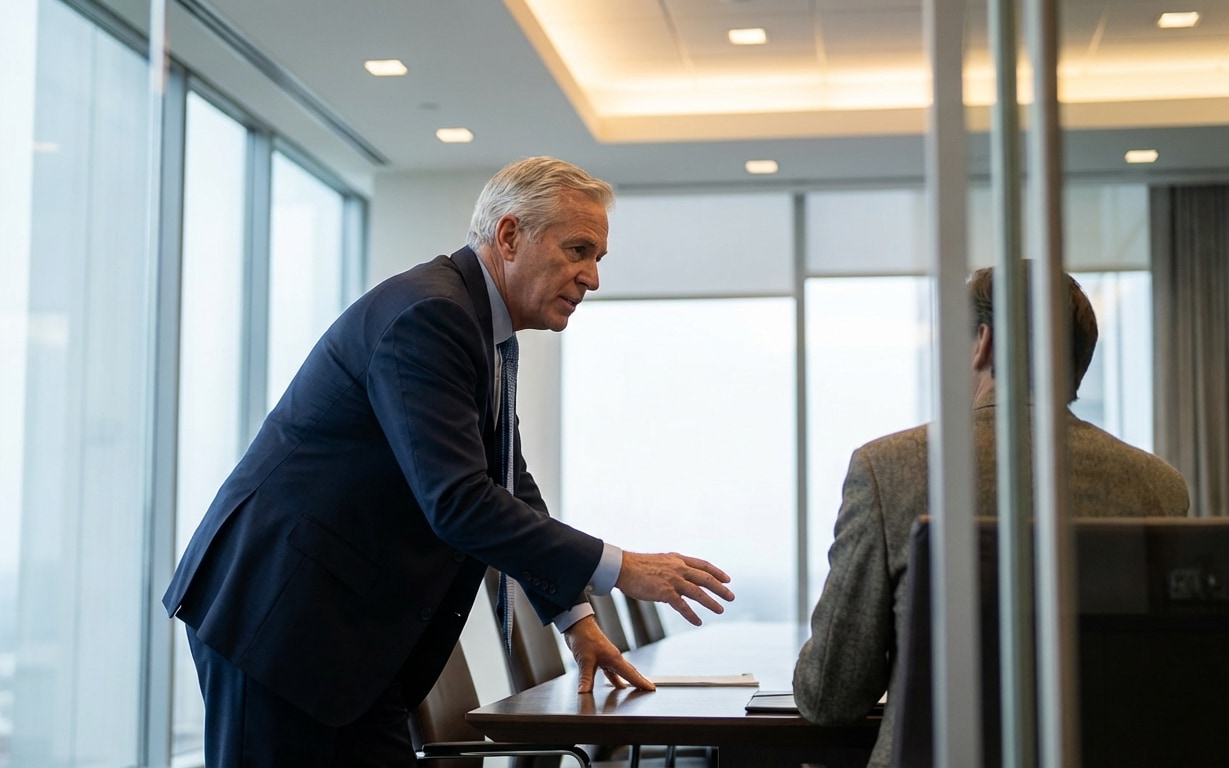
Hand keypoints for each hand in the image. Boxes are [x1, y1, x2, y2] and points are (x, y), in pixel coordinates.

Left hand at [564, 615, 655, 693]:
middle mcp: (614, 658)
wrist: (577, 625)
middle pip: (630, 672)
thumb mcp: (585, 661)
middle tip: (648, 689)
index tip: (651, 688)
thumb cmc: (584, 637)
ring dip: (627, 680)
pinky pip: (611, 671)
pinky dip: (614, 678)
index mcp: (614, 659)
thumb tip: (584, 692)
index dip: (641, 682)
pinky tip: (615, 684)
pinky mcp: (600, 658)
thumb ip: (586, 678)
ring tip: (633, 690)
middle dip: (639, 681)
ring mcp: (608, 657)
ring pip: (621, 672)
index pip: (631, 674)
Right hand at [615, 551, 734, 625]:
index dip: (716, 572)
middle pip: (705, 578)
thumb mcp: (659, 563)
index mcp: (677, 559)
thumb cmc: (636, 566)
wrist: (622, 567)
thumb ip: (670, 572)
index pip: (703, 565)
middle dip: (720, 588)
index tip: (727, 579)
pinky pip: (682, 606)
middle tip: (731, 596)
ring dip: (711, 602)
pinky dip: (691, 615)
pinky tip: (698, 622)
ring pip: (698, 592)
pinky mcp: (665, 592)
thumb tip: (675, 587)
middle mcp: (678, 568)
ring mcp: (673, 580)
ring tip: (720, 610)